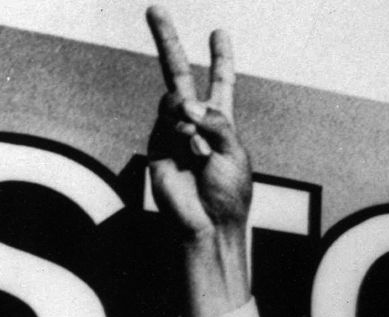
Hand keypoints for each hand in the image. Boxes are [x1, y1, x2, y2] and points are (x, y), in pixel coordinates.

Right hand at [147, 5, 251, 239]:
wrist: (208, 224)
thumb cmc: (228, 194)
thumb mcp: (234, 153)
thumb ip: (215, 122)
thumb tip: (186, 101)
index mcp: (221, 122)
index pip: (221, 82)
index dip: (220, 59)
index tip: (219, 33)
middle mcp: (194, 122)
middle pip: (178, 73)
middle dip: (167, 41)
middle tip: (154, 8)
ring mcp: (172, 131)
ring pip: (175, 101)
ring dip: (191, 121)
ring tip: (201, 151)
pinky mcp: (157, 145)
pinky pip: (168, 124)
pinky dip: (184, 137)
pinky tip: (192, 157)